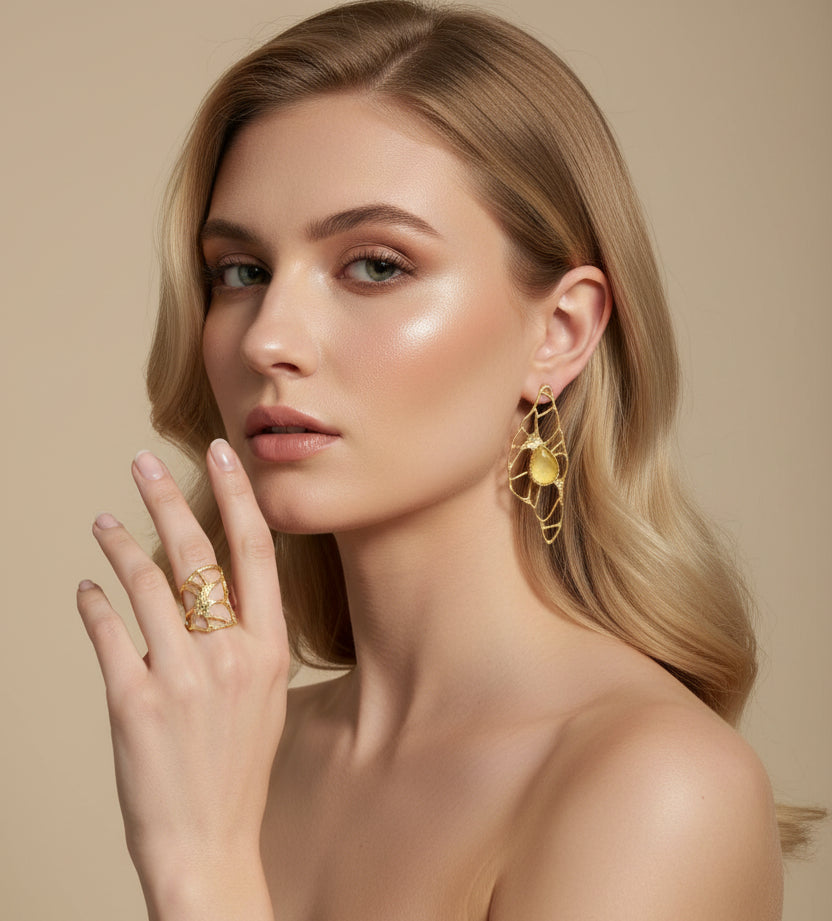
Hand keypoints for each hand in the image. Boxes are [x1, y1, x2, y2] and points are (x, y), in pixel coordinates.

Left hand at [77, 439, 287, 919]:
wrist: (211, 844)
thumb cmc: (238, 768)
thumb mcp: (263, 696)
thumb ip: (244, 640)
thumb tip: (207, 589)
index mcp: (270, 649)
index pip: (257, 551)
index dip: (238, 495)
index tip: (223, 455)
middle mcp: (230, 655)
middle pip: (197, 553)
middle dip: (167, 499)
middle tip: (140, 463)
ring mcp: (182, 677)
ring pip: (145, 584)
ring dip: (119, 545)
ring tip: (103, 522)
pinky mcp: (134, 702)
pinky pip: (109, 634)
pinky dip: (94, 602)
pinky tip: (86, 588)